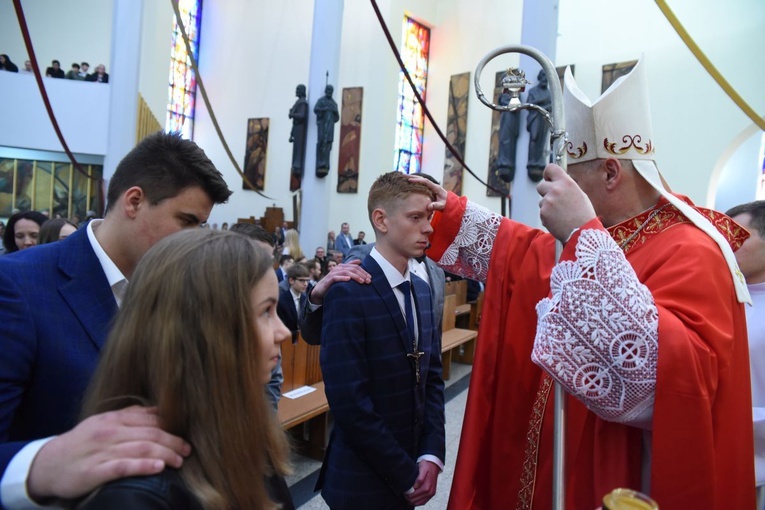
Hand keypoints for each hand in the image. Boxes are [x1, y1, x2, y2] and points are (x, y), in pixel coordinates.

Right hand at [27, 406, 190, 501]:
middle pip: (150, 434)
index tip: (186, 435)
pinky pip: (123, 467)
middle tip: (188, 450)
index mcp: (113, 419)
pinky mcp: (94, 472)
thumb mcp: (103, 423)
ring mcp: (101, 451)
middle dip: (173, 441)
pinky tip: (158, 468)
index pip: (150, 419)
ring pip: (141, 449)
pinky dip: (143, 466)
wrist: (47, 464)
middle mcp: (109, 432)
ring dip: (165, 454)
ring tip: (179, 461)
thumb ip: (130, 416)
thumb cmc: (81, 443)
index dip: (172, 427)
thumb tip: (159, 410)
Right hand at [309, 260, 370, 304]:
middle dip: (361, 274)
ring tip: (362, 281)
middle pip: (352, 269)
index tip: (370, 277)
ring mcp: (333, 273)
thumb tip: (359, 261)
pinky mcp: (329, 279)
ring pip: (346, 272)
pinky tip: (348, 280)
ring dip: (355, 276)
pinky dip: (343, 278)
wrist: (320, 290)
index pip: (355, 266)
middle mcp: (339, 268)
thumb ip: (350, 269)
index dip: (363, 271)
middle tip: (368, 281)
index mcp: (343, 266)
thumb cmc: (333, 283)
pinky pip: (336, 277)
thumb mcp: (342, 275)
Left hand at [405, 460, 439, 505]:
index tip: (404, 491)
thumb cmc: (426, 467)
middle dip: (409, 498)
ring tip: (407, 496)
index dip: (408, 494)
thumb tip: (415, 486)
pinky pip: (423, 502)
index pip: (414, 495)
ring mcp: (431, 494)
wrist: (433, 466)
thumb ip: (419, 478)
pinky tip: (413, 498)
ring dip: (412, 501)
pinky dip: (417, 502)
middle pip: (416, 500)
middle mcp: (430, 491)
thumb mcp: (422, 468)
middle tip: (404, 494)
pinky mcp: (431, 494)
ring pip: (419, 503)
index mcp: (427, 486)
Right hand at [407, 175, 446, 212]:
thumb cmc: (446, 204)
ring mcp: (430, 186)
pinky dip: (414, 182)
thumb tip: (428, 207)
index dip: (417, 180)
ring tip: (403, 177)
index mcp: (435, 187)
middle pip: (421, 178)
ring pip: (420, 180)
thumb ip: (436, 206)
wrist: (449, 202)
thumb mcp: (442, 205)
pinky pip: (420, 184)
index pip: (425, 181)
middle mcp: (432, 185)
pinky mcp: (428, 189)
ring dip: (412, 178)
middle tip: (403, 175)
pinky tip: (408, 182)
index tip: (410, 180)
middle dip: (412, 176)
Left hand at [536, 163, 596, 241]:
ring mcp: (547, 201)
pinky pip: (542, 211)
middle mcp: (555, 190)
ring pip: (542, 200)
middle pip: (541, 185)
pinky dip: (547, 216)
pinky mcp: (543, 213)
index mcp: (566, 183)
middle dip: (545, 192)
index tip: (548, 178)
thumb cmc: (583, 215)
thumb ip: (566, 187)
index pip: (550, 168)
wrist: (582, 232)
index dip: (548, 173)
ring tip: (561, 214)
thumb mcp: (579, 194)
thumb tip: (557, 183)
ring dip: (548, 206)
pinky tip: (558, 220)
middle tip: (555, 200)